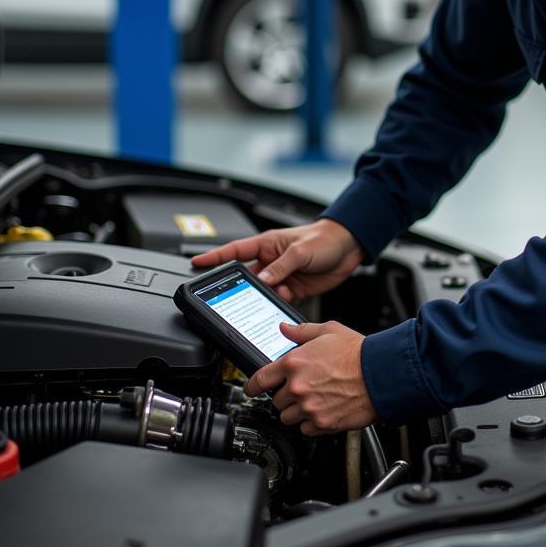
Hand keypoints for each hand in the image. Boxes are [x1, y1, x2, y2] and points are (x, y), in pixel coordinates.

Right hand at [190, 219, 363, 301]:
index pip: (234, 252)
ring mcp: (281, 276)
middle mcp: (271, 261)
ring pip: (261, 292)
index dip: (214, 258)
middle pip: (245, 277)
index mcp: (267, 245)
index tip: (195, 264)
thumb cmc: (324, 239)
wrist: (349, 247)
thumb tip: (262, 280)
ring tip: (260, 305)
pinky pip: (278, 301)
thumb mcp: (300, 251)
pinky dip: (277, 306)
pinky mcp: (293, 289)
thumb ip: (280, 267)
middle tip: (229, 299)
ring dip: (260, 300)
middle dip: (237, 288)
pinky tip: (280, 307)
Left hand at [247, 320, 375, 434]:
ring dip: (298, 411)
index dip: (252, 385)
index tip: (252, 388)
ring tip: (315, 400)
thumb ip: (302, 331)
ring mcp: (309, 407)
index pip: (260, 379)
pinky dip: (313, 423)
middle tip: (304, 388)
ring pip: (288, 418)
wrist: (381, 373)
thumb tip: (285, 328)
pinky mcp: (322, 423)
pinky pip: (306, 429)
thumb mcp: (328, 330)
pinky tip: (325, 409)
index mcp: (294, 362)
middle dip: (287, 395)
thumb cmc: (358, 352)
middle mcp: (298, 387)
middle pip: (276, 400)